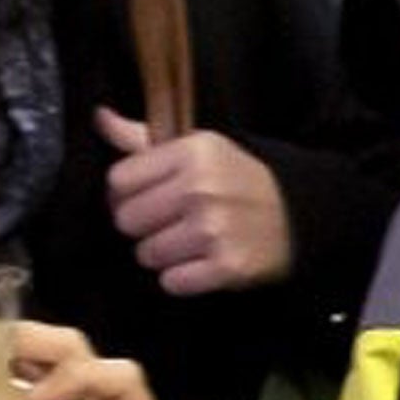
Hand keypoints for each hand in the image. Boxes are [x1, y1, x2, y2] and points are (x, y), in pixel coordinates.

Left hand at [96, 110, 293, 294]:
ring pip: (146, 254)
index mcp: (193, 153)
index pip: (118, 180)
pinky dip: (183, 277)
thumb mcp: (200, 150)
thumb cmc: (240, 180)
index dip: (130, 192)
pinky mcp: (226, 266)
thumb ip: (143, 139)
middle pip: (126, 220)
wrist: (299, 213)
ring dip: (164, 253)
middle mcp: (201, 189)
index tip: (152, 196)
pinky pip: (171, 282)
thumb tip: (99, 117)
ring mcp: (214, 230)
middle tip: (173, 220)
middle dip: (145, 225)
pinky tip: (203, 260)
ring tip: (191, 241)